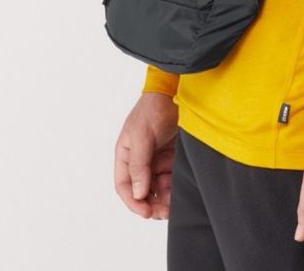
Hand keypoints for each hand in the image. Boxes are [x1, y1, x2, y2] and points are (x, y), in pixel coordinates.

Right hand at [114, 91, 178, 219]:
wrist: (176, 92)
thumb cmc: (153, 109)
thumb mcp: (142, 136)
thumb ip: (138, 164)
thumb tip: (138, 192)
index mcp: (126, 155)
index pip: (124, 185)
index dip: (133, 201)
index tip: (145, 212)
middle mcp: (140, 160)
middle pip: (142, 190)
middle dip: (151, 203)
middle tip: (163, 212)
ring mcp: (156, 159)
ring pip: (157, 188)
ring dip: (164, 198)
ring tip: (173, 203)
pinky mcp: (171, 157)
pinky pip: (171, 179)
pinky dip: (174, 187)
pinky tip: (179, 190)